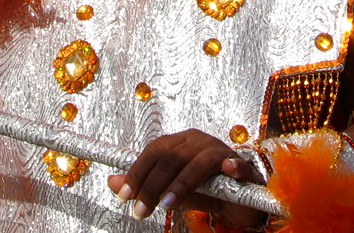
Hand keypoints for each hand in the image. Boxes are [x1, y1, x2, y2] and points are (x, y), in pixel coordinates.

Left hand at [108, 129, 263, 225]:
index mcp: (180, 142)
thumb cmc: (203, 190)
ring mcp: (221, 151)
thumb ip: (144, 185)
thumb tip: (112, 182)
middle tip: (140, 210)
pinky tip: (227, 172)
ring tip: (166, 205)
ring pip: (197, 162)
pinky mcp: (241, 166)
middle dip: (152, 185)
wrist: (238, 198)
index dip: (138, 172)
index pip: (154, 150)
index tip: (123, 196)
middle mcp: (199, 142)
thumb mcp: (170, 190)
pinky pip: (236, 164)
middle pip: (172, 157)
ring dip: (180, 184)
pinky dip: (232, 167)